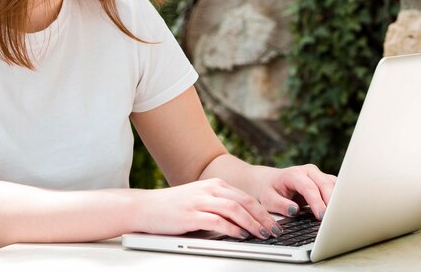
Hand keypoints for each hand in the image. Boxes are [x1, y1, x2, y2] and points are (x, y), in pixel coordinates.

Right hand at [136, 178, 282, 239]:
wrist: (145, 207)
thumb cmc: (172, 207)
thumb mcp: (199, 200)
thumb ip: (218, 205)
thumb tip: (243, 220)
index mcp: (213, 185)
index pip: (245, 196)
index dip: (263, 210)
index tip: (275, 222)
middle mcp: (209, 190)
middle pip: (244, 201)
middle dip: (263, 217)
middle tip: (276, 230)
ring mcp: (199, 201)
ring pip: (234, 209)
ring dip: (252, 222)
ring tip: (263, 234)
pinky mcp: (190, 215)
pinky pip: (216, 220)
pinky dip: (231, 228)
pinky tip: (241, 235)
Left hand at [254, 164, 336, 219]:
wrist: (271, 181)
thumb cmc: (270, 191)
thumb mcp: (268, 199)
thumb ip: (280, 205)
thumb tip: (294, 211)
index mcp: (293, 174)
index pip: (309, 187)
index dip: (317, 202)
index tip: (321, 216)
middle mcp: (308, 171)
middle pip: (325, 184)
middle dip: (331, 202)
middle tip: (334, 220)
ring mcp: (318, 174)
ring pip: (334, 184)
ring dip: (338, 199)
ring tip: (340, 216)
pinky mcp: (324, 180)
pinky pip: (336, 187)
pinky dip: (340, 198)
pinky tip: (340, 210)